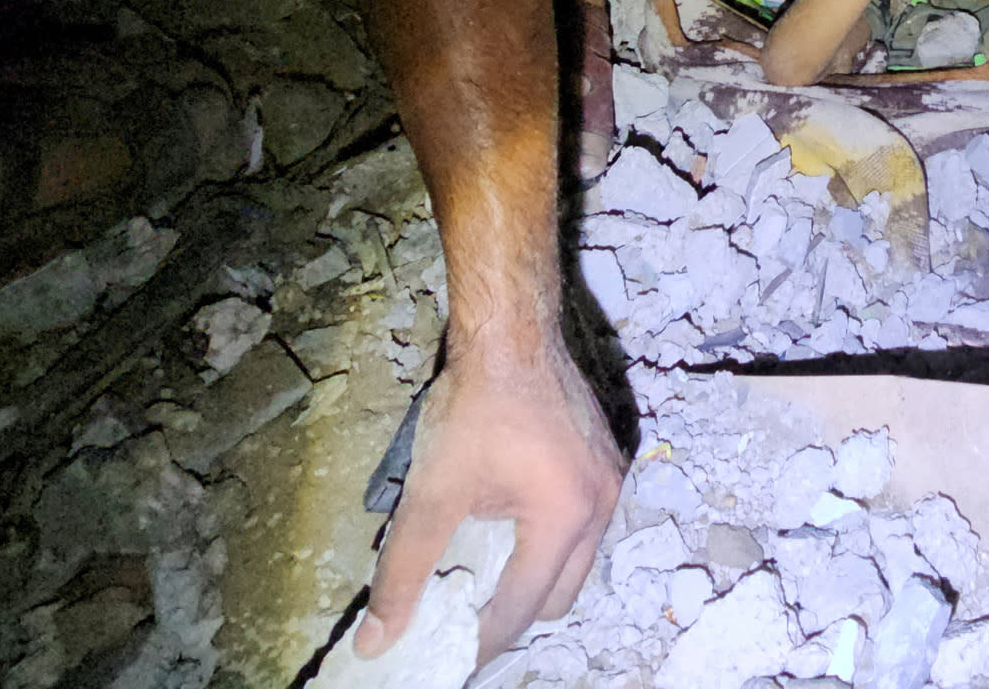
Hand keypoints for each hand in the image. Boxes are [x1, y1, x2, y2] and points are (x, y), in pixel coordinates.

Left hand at [356, 332, 623, 664]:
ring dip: (535, 577)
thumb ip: (403, 570)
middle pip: (559, 598)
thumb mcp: (430, 493)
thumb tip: (378, 638)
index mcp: (565, 520)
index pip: (520, 609)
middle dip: (513, 615)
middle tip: (464, 617)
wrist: (512, 332)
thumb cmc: (473, 406)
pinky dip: (550, 541)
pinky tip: (513, 525)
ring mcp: (610, 483)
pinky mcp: (607, 462)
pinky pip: (584, 526)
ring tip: (486, 573)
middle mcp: (601, 507)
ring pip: (577, 564)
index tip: (448, 659)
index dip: (479, 641)